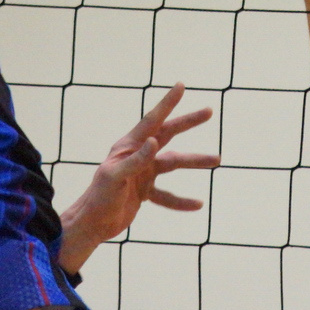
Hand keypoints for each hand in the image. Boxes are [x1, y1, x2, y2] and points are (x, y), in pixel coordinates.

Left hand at [57, 84, 218, 274]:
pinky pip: (168, 195)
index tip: (181, 85)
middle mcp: (137, 155)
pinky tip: (198, 204)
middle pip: (168, 134)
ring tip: (217, 159)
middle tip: (209, 111)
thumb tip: (155, 141)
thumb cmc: (99, 197)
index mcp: (128, 146)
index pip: (152, 121)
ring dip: (195, 161)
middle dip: (188, 122)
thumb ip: (136, 160)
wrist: (92, 224)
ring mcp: (143, 173)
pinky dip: (182, 200)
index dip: (167, 103)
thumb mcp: (116, 177)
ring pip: (174, 164)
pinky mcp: (145, 191)